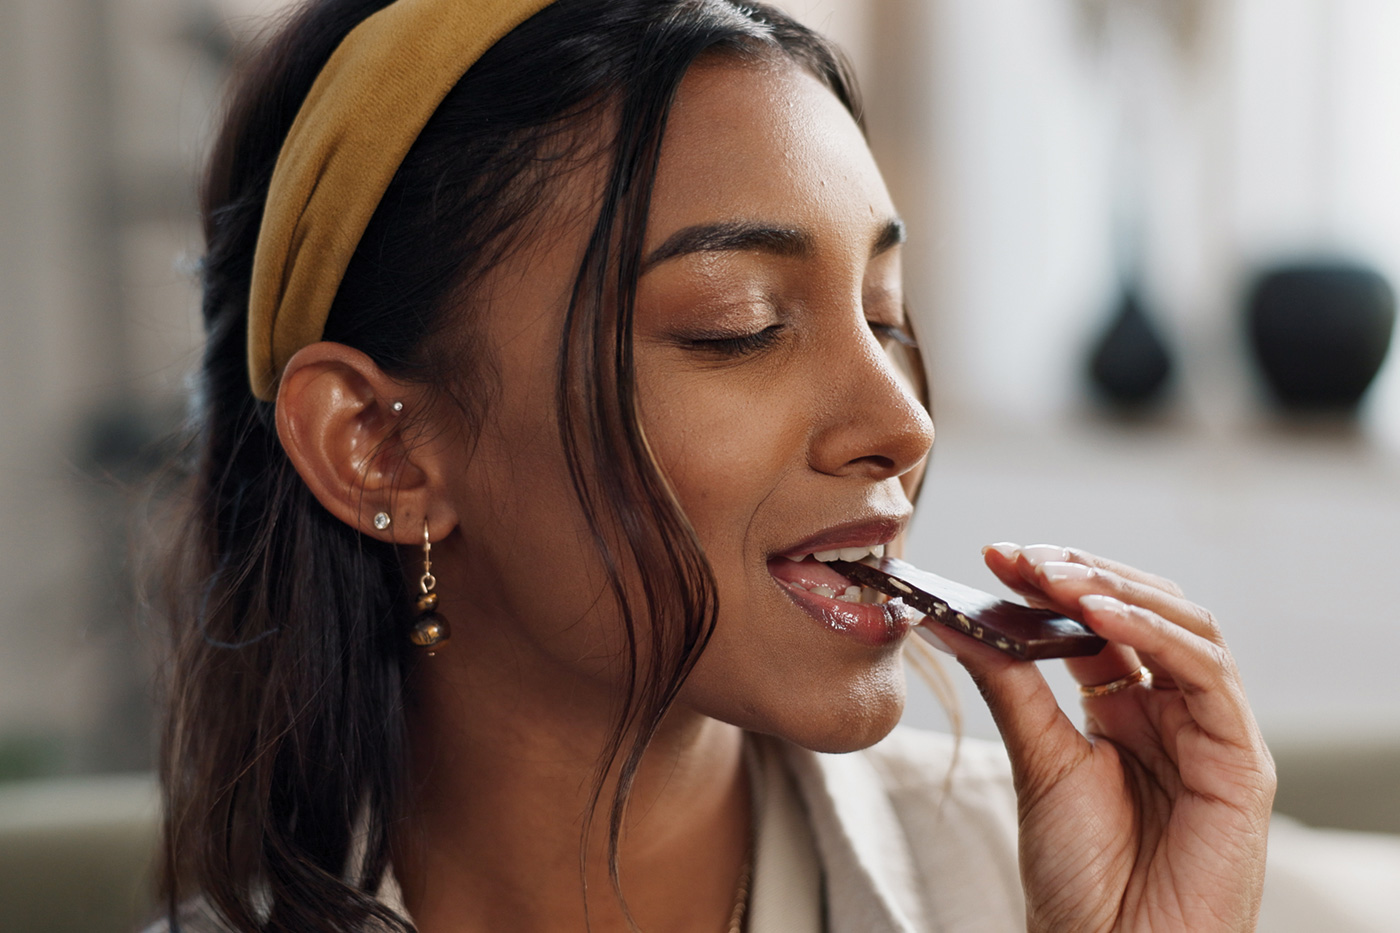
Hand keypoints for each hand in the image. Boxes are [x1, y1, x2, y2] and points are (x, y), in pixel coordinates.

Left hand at [945, 543, 1274, 932]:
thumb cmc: (1080, 874)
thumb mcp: (1037, 759)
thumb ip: (1009, 684)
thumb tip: (954, 616)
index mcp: (1124, 707)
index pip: (1097, 621)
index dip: (1053, 582)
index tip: (996, 554)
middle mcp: (1171, 710)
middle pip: (1145, 610)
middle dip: (1084, 574)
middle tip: (1024, 556)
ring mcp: (1211, 730)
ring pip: (1185, 627)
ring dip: (1118, 592)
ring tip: (1055, 578)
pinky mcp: (1242, 758)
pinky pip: (1207, 674)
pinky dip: (1156, 635)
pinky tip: (1101, 616)